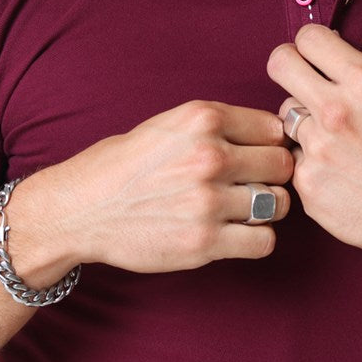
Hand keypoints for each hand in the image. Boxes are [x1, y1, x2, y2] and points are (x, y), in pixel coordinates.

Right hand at [32, 101, 293, 273]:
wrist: (80, 209)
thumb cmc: (124, 164)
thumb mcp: (170, 124)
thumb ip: (218, 126)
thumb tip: (273, 135)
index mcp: (202, 119)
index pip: (273, 128)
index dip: (270, 143)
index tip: (258, 153)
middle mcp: (209, 156)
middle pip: (282, 164)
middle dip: (273, 174)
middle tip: (254, 182)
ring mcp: (208, 201)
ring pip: (278, 203)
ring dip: (267, 207)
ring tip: (245, 208)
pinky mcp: (203, 242)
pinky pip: (264, 241)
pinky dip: (256, 239)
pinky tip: (237, 232)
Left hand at [267, 25, 361, 260]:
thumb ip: (354, 77)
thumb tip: (321, 58)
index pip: (308, 38)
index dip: (309, 46)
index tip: (312, 57)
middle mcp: (335, 109)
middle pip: (279, 65)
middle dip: (287, 68)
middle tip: (299, 82)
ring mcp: (316, 147)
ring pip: (285, 116)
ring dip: (303, 124)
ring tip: (334, 143)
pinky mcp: (305, 182)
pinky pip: (293, 157)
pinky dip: (309, 162)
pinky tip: (337, 174)